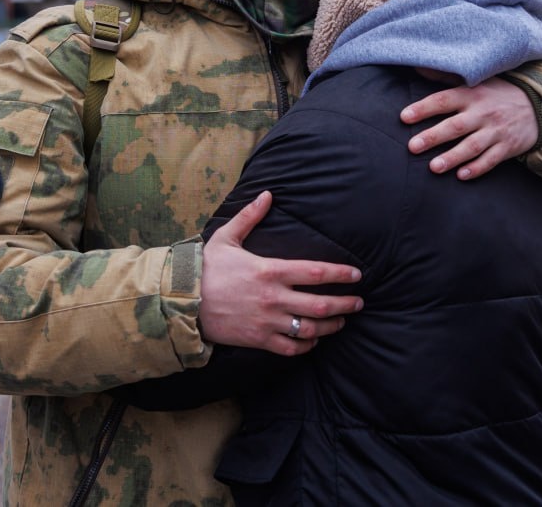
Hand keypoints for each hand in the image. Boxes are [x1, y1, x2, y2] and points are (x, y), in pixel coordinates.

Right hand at [199, 191, 362, 356]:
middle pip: (322, 304)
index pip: (316, 272)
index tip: (356, 275)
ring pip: (311, 329)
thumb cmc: (206, 268)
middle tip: (359, 303)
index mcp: (270, 270)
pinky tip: (314, 339)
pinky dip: (307, 345)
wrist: (183, 301)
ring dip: (332, 326)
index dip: (340, 274)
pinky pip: (291, 348)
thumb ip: (250, 216)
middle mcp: (274, 298)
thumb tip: (268, 194)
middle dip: (346, 305)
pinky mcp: (259, 340)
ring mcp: (268, 321)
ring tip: (342, 322)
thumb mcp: (226, 237)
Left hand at [401, 77, 537, 179]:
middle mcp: (483, 113)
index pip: (444, 100)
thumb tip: (416, 65)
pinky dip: (477, 168)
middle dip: (433, 137)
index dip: (423, 108)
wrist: (537, 105)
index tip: (404, 117)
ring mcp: (496, 131)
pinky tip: (462, 176)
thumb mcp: (475, 80)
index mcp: (471, 95)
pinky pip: (491, 160)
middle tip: (412, 147)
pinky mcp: (507, 147)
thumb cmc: (497, 93)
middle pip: (455, 126)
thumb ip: (444, 77)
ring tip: (433, 167)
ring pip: (472, 146)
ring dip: (453, 157)